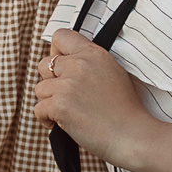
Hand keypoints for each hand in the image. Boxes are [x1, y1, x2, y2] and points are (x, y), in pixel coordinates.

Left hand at [33, 30, 160, 170]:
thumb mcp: (113, 72)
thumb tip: (63, 61)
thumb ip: (89, 63)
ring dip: (49, 102)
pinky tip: (65, 124)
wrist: (133, 135)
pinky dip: (47, 119)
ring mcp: (68, 84)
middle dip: (51, 82)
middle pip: (43, 64)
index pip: (60, 36)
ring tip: (70, 113)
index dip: (55, 51)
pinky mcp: (60, 105)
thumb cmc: (125, 110)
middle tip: (67, 96)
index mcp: (94, 53)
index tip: (61, 68)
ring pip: (39, 88)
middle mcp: (79, 64)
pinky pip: (38, 109)